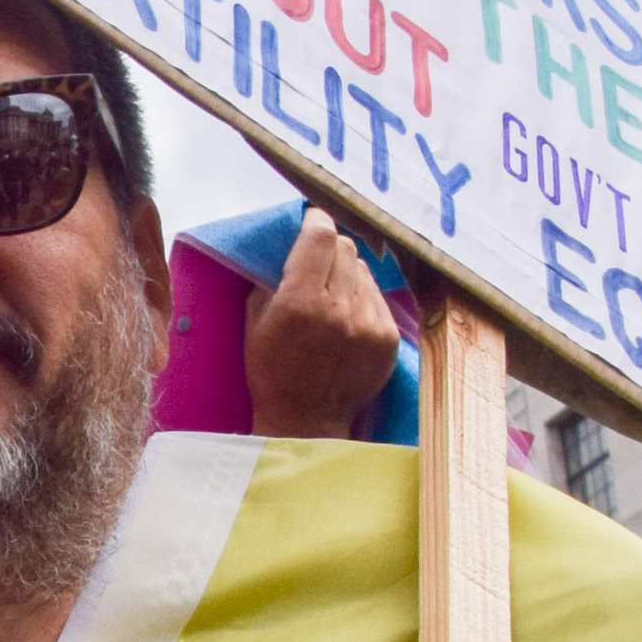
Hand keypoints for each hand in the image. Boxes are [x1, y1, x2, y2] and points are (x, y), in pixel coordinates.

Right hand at [244, 207, 405, 439]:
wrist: (305, 422)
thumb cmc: (271, 372)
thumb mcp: (254, 325)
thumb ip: (270, 281)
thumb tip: (288, 246)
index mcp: (301, 302)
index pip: (321, 236)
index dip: (316, 221)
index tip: (311, 220)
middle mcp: (340, 308)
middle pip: (345, 247)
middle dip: (329, 248)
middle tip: (317, 261)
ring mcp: (369, 323)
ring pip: (364, 269)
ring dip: (348, 273)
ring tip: (332, 294)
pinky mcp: (388, 337)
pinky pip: (377, 297)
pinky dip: (362, 298)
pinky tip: (346, 317)